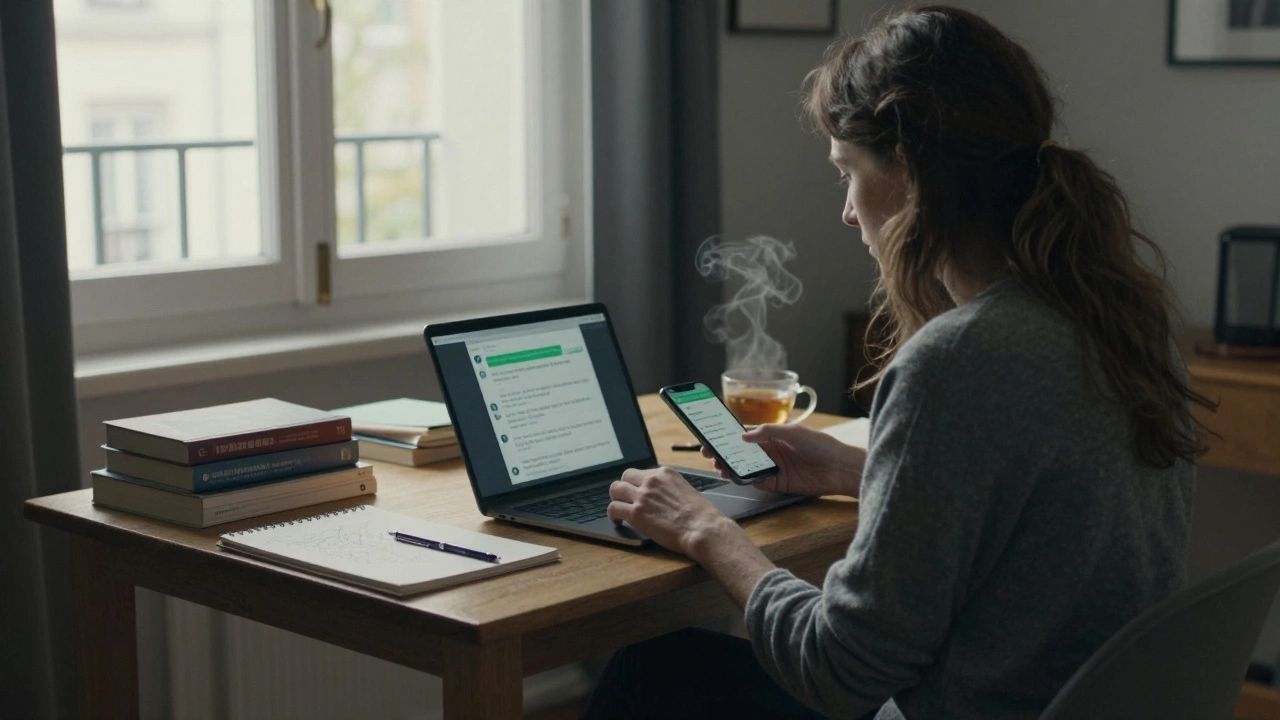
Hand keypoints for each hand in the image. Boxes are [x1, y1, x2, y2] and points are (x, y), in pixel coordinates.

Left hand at [607, 466, 735, 555]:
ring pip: (615, 489)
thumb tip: (663, 496)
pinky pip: (614, 508)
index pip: (643, 472)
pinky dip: (612, 515)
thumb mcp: (687, 490)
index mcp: (665, 473)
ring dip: (615, 498)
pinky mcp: (636, 513)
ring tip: (618, 509)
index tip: (638, 492)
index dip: (639, 483)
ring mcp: (642, 496)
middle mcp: (651, 480)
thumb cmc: (701, 515)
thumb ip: (671, 488)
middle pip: (626, 476)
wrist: (702, 528)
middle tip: (626, 499)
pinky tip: (617, 521)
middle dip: (624, 487)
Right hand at [703, 423, 864, 496]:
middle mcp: (771, 451)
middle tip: (710, 455)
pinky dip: (747, 480)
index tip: (713, 437)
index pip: (746, 435)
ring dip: (733, 467)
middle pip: (742, 452)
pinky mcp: (779, 484)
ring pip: (747, 468)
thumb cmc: (821, 445)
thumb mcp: (794, 432)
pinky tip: (738, 478)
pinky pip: (758, 482)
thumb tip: (744, 435)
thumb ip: (768, 431)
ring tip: (720, 467)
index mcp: (773, 435)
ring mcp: (774, 468)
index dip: (728, 436)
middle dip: (725, 453)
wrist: (840, 469)